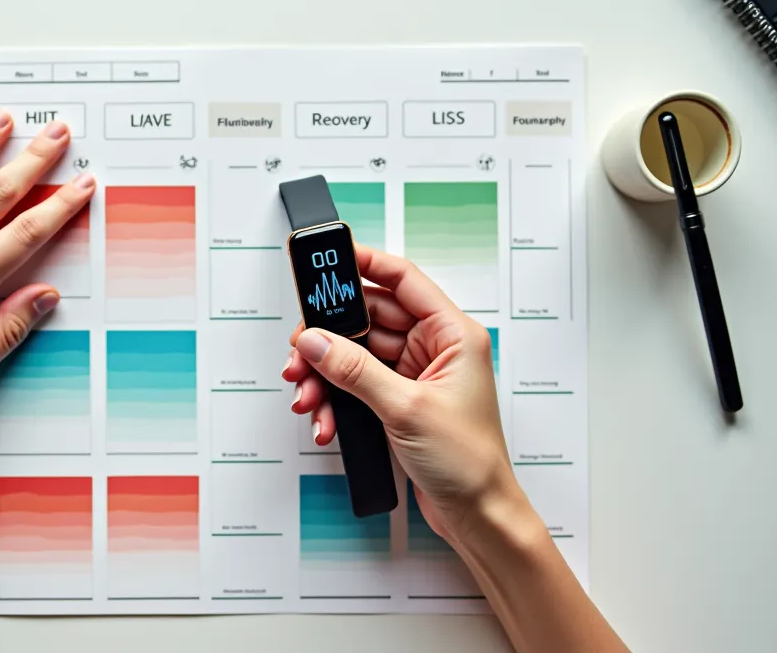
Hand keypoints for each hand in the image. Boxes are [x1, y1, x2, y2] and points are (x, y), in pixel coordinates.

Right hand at [282, 246, 527, 542]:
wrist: (477, 514)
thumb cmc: (469, 462)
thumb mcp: (405, 408)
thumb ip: (355, 370)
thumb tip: (317, 340)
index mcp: (451, 334)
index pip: (402, 279)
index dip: (363, 263)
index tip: (327, 262)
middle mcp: (432, 348)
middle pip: (367, 319)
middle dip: (328, 338)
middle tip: (300, 351)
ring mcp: (413, 375)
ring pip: (355, 355)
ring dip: (326, 375)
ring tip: (308, 395)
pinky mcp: (398, 400)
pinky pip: (356, 385)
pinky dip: (336, 399)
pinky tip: (326, 418)